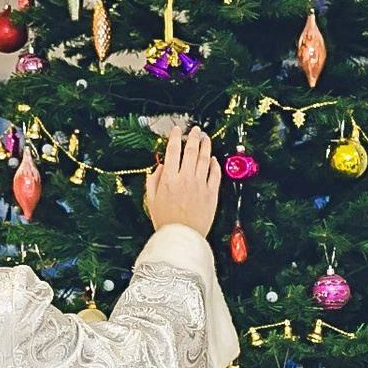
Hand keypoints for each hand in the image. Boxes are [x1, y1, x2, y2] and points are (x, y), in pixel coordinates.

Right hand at [143, 122, 220, 236]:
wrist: (182, 236)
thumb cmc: (166, 221)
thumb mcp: (151, 200)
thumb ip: (154, 180)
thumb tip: (160, 166)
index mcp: (169, 179)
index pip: (172, 151)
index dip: (175, 138)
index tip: (177, 130)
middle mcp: (185, 179)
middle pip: (191, 152)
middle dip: (193, 138)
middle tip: (195, 130)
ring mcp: (200, 185)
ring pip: (205, 160)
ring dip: (206, 147)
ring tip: (206, 139)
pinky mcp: (212, 194)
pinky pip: (215, 175)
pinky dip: (214, 165)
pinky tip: (213, 159)